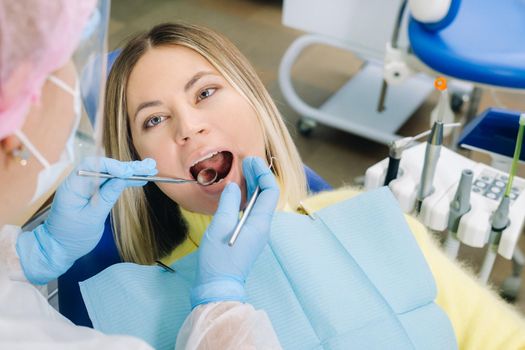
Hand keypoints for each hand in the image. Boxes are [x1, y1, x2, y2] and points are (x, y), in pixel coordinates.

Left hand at [16, 157, 156, 284]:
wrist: (59, 247)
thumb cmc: (72, 236)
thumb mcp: (91, 219)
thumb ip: (106, 197)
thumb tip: (121, 180)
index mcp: (73, 186)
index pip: (92, 165)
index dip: (112, 166)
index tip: (129, 172)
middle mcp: (79, 182)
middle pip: (104, 167)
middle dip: (127, 167)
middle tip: (148, 167)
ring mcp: (86, 187)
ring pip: (110, 174)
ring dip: (129, 172)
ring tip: (149, 170)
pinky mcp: (93, 193)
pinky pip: (110, 182)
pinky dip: (124, 181)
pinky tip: (139, 179)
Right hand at [190, 157, 279, 307]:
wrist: (218, 286)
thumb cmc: (218, 259)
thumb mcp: (219, 227)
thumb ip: (227, 203)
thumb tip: (232, 187)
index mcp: (260, 223)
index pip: (270, 191)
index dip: (262, 173)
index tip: (250, 161)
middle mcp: (262, 227)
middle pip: (266, 196)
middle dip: (258, 176)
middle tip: (246, 162)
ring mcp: (257, 233)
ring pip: (260, 203)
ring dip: (253, 186)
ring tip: (242, 172)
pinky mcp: (249, 237)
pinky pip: (253, 212)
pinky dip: (248, 198)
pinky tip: (237, 193)